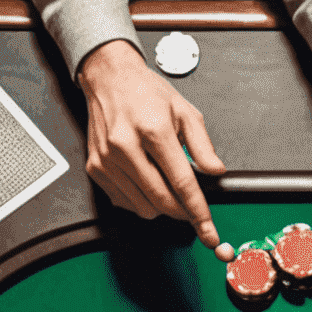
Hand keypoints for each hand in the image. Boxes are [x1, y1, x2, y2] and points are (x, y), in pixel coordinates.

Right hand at [79, 41, 226, 250]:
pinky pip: (124, 202)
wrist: (108, 78)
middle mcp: (126, 146)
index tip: (209, 233)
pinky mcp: (96, 168)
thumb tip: (215, 171)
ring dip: (160, 206)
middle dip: (182, 212)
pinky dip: (140, 200)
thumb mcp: (185, 111)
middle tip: (191, 207)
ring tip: (164, 182)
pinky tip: (145, 180)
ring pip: (143, 207)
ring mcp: (107, 160)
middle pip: (162, 200)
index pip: (182, 183)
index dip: (198, 212)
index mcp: (153, 130)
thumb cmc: (145, 92)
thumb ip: (203, 146)